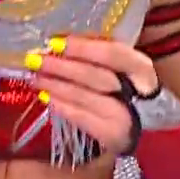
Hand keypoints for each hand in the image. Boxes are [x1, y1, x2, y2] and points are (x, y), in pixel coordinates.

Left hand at [26, 35, 158, 154]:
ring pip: (87, 97)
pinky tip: (46, 98)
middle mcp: (138, 91)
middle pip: (97, 77)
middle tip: (35, 60)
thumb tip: (60, 41)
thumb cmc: (127, 90)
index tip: (55, 42)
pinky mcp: (114, 137)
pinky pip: (83, 119)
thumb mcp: (120, 68)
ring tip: (35, 77)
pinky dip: (63, 107)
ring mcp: (127, 117)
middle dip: (63, 67)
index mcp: (141, 67)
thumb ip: (96, 55)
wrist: (145, 128)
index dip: (84, 47)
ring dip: (57, 86)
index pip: (113, 53)